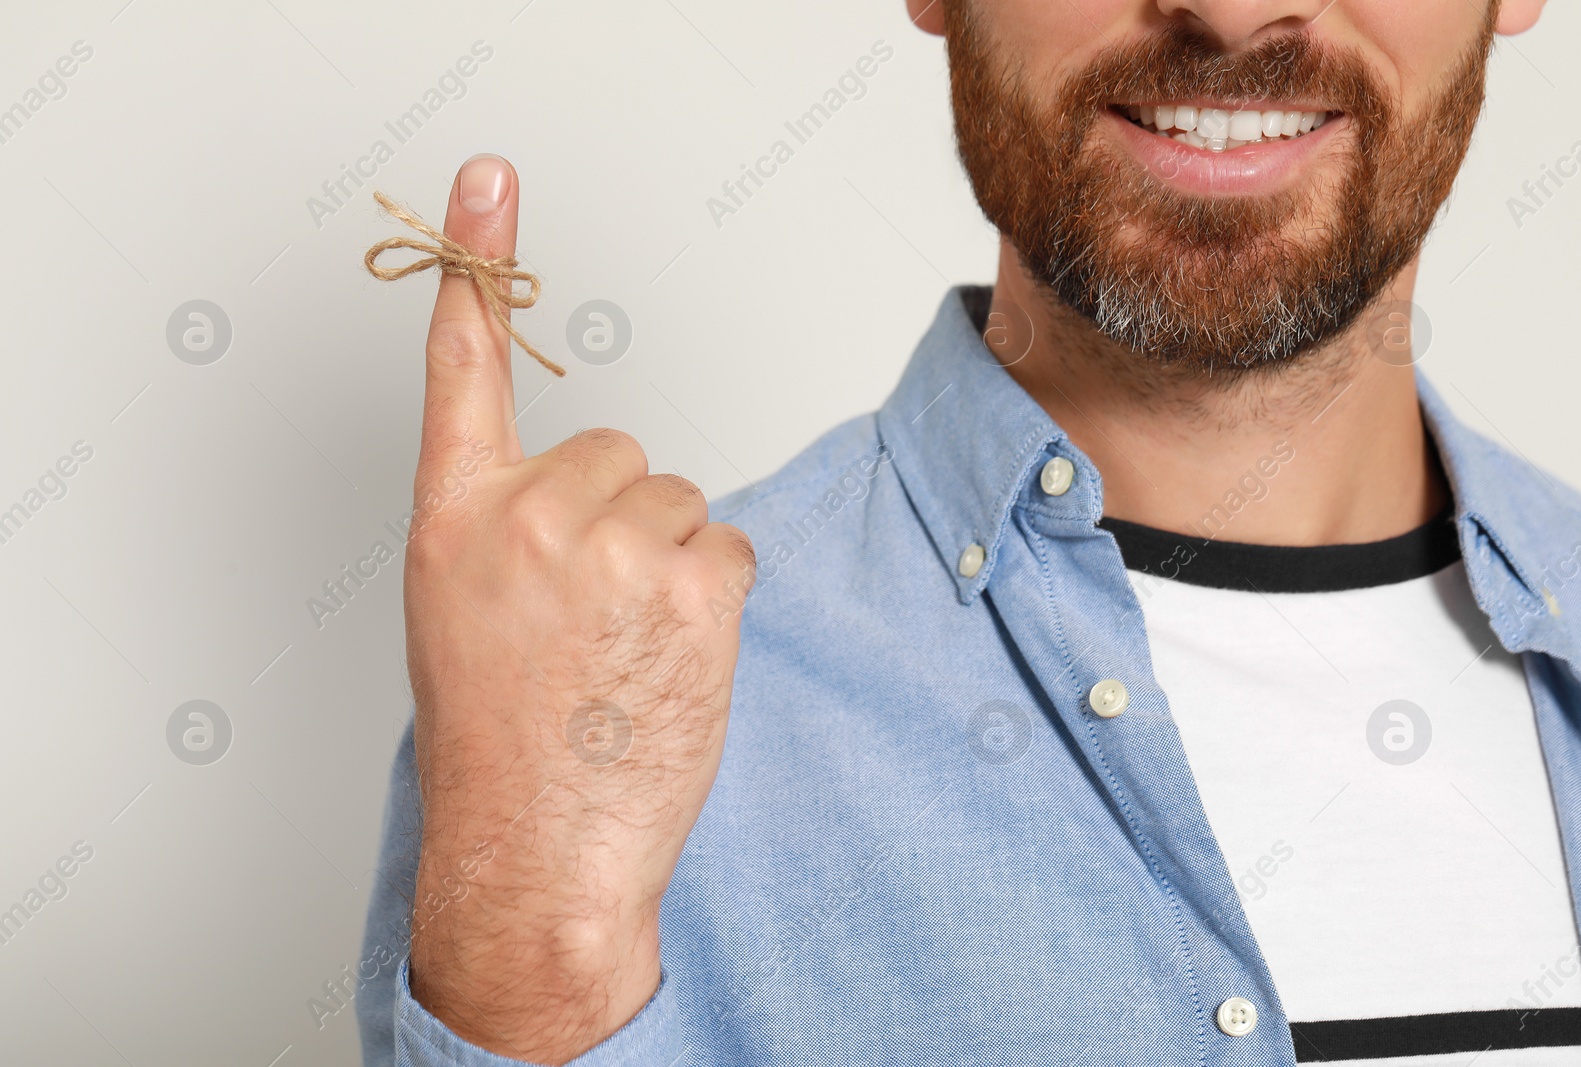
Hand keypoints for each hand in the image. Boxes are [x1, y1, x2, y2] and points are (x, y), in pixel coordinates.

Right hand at [400, 153, 754, 1062]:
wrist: (538, 853)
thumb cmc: (503, 744)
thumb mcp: (463, 615)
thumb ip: (507, 531)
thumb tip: (592, 492)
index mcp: (454, 521)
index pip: (464, 371)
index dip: (475, 269)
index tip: (486, 181)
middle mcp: (525, 519)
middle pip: (624, 452)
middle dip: (624, 522)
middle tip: (594, 618)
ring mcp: (608, 549)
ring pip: (682, 504)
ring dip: (671, 567)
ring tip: (626, 653)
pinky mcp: (689, 587)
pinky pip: (728, 548)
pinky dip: (714, 599)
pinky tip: (670, 663)